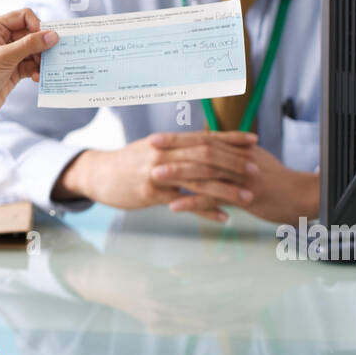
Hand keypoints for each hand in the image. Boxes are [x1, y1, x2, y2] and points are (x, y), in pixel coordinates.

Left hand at [0, 9, 58, 127]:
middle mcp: (2, 38)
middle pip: (31, 34)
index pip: (23, 16)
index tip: (46, 38)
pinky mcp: (13, 69)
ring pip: (33, 50)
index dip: (37, 25)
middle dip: (42, 45)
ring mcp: (8, 54)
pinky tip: (38, 77)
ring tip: (45, 68)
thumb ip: (30, 44)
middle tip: (53, 54)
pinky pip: (31, 64)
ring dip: (41, 59)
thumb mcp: (6, 56)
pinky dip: (37, 70)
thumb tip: (53, 35)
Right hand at [54, 131, 258, 221]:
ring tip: (247, 197)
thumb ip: (176, 148)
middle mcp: (165, 153)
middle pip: (206, 156)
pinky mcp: (151, 193)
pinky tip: (223, 217)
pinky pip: (183, 202)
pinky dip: (205, 209)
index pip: (205, 137)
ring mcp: (158, 173)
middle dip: (234, 163)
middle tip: (257, 171)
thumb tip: (201, 146)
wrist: (98, 174)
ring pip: (198, 179)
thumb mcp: (152, 148)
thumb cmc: (128, 163)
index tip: (254, 140)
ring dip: (225, 189)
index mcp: (168, 141)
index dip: (231, 138)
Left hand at [165, 142, 318, 223]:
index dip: (178, 138)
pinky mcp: (247, 197)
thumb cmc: (276, 181)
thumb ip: (232, 153)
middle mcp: (239, 159)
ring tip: (154, 177)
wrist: (302, 196)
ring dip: (178, 175)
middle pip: (201, 151)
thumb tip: (211, 146)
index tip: (155, 138)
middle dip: (173, 151)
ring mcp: (243, 178)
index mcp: (237, 148)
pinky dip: (194, 202)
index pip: (203, 139)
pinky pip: (216, 199)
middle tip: (148, 152)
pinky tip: (175, 206)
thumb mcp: (253, 160)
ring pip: (206, 173)